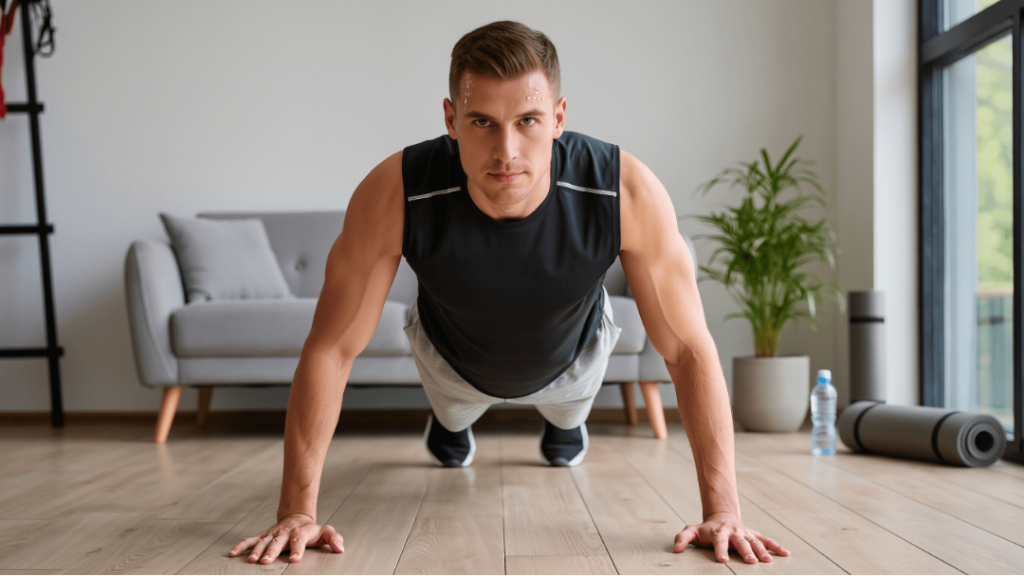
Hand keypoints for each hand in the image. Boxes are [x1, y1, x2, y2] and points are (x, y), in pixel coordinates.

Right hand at [228, 513, 343, 563]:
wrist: (297, 517)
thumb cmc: (311, 530)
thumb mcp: (326, 531)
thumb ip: (334, 538)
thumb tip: (340, 549)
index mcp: (300, 533)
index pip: (299, 541)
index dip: (297, 550)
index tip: (294, 560)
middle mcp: (284, 533)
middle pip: (278, 542)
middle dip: (272, 552)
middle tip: (265, 562)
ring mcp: (272, 534)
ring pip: (263, 542)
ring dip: (256, 551)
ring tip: (251, 561)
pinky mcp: (263, 535)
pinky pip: (250, 540)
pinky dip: (241, 546)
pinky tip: (232, 554)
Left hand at [673, 512, 789, 562]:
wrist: (722, 518)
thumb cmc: (706, 529)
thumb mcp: (692, 531)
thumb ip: (682, 538)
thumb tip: (676, 550)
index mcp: (719, 532)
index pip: (719, 542)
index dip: (720, 550)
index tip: (723, 560)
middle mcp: (734, 532)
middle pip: (740, 542)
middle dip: (745, 551)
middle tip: (750, 561)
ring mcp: (745, 534)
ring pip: (755, 542)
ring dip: (761, 551)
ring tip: (767, 561)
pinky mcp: (754, 535)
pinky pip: (766, 540)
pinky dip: (776, 546)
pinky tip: (785, 553)